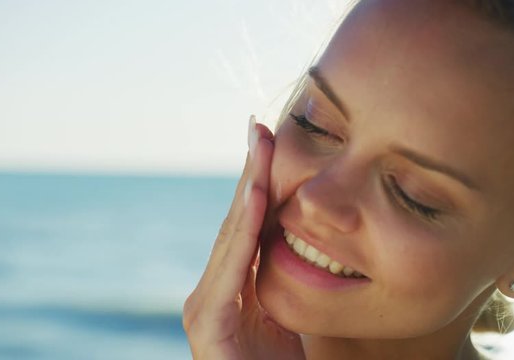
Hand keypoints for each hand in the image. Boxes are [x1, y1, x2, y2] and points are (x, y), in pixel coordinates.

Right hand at [183, 117, 304, 359]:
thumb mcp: (291, 316)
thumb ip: (286, 282)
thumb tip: (307, 243)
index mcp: (234, 291)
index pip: (248, 228)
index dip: (259, 184)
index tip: (271, 140)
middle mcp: (214, 293)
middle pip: (237, 224)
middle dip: (251, 174)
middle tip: (261, 126)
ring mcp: (206, 308)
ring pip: (232, 237)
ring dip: (248, 188)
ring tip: (260, 144)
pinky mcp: (208, 323)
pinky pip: (231, 268)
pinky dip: (244, 228)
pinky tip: (257, 194)